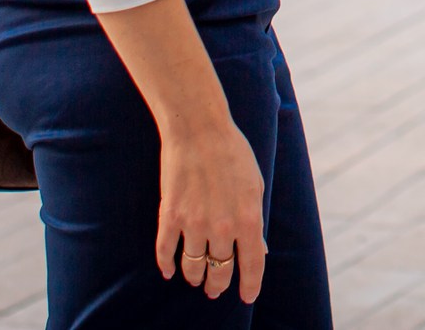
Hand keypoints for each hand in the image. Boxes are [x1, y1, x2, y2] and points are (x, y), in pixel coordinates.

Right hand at [156, 116, 265, 303]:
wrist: (198, 130)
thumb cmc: (232, 153)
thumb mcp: (255, 185)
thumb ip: (255, 218)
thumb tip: (258, 247)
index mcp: (248, 218)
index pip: (252, 264)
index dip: (250, 285)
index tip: (247, 295)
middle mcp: (222, 227)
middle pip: (219, 270)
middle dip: (218, 285)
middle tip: (215, 289)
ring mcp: (193, 223)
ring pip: (192, 266)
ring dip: (194, 276)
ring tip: (195, 279)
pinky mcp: (170, 216)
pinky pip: (166, 251)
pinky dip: (167, 265)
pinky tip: (169, 271)